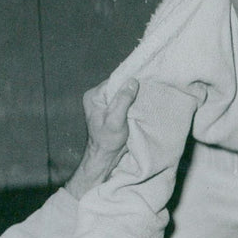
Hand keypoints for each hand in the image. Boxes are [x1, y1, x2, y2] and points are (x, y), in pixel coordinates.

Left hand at [65, 78, 138, 197]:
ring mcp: (103, 103)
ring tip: (143, 98)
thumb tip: (132, 81)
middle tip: (144, 92)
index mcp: (93, 96)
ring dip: (132, 97)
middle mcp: (97, 96)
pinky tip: (139, 105)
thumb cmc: (107, 140)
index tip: (142, 85)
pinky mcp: (111, 109)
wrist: (105, 156)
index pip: (114, 81)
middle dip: (131, 90)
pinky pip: (123, 100)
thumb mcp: (115, 119)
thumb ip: (123, 100)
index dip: (128, 83)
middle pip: (118, 86)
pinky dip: (131, 103)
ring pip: (122, 93)